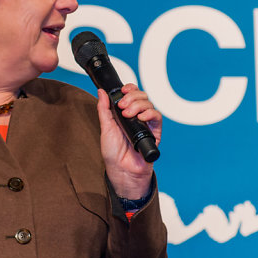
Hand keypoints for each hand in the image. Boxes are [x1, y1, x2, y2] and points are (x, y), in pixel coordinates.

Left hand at [97, 84, 161, 198]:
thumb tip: (101, 92)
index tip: (124, 90)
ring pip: (149, 104)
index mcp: (125, 113)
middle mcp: (137, 116)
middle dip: (132, 97)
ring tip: (128, 115)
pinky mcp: (155, 132)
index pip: (132, 94)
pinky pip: (157, 117)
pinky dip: (149, 114)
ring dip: (138, 105)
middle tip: (123, 107)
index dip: (130, 89)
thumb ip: (104, 109)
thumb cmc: (113, 152)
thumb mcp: (105, 127)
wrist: (121, 169)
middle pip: (142, 96)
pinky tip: (141, 118)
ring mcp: (146, 124)